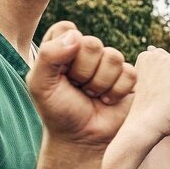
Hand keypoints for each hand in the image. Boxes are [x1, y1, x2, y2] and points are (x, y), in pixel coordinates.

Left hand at [28, 21, 136, 144]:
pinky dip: (116, 92)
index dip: (63, 51)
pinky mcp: (127, 77)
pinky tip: (107, 100)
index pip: (66, 29)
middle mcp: (85, 52)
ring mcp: (107, 64)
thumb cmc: (58, 111)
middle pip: (92, 43)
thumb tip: (76, 36)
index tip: (58, 73)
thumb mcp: (40, 85)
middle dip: (83, 72)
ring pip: (113, 57)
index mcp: (62, 47)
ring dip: (100, 83)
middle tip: (77, 88)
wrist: (81, 139)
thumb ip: (48, 56)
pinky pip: (129, 73)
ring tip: (91, 95)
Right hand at [129, 47, 169, 138]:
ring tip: (168, 101)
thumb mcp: (149, 84)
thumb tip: (155, 50)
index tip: (153, 95)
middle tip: (160, 99)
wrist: (145, 123)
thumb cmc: (145, 111)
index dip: (165, 86)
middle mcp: (160, 54)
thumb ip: (156, 69)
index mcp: (148, 56)